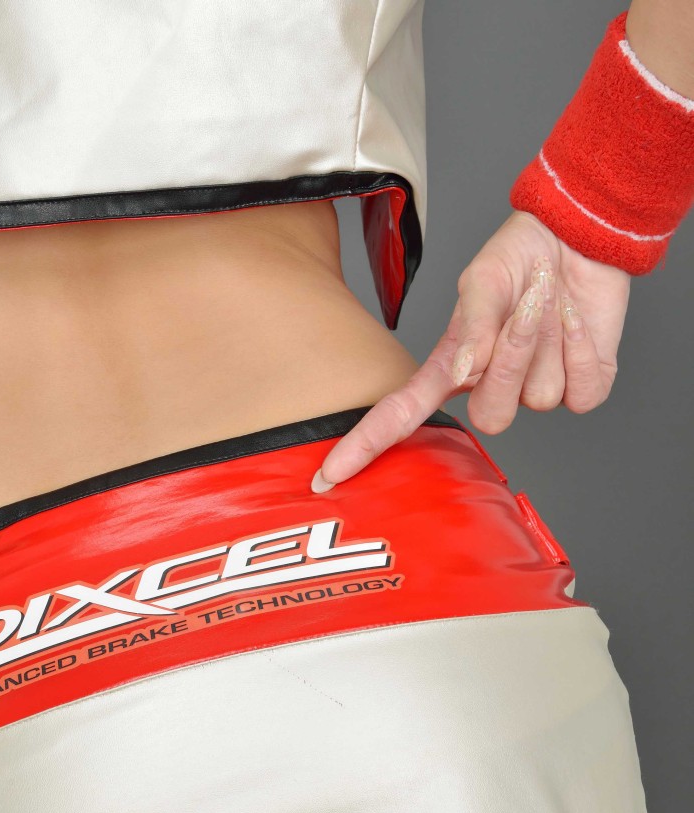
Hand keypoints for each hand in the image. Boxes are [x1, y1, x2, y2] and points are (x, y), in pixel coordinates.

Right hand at [311, 209, 631, 490]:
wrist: (578, 238)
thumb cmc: (519, 259)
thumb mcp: (483, 278)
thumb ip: (473, 324)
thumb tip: (461, 372)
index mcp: (451, 367)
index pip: (402, 416)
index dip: (365, 446)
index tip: (328, 476)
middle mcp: (489, 390)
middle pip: (492, 418)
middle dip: (512, 359)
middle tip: (527, 304)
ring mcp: (535, 394)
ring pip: (542, 398)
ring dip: (551, 340)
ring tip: (550, 303)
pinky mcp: (581, 389)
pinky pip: (584, 393)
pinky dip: (584, 349)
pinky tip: (575, 321)